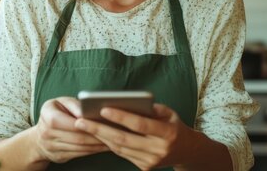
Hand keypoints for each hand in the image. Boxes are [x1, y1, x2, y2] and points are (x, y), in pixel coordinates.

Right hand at [33, 97, 108, 163]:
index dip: (89, 124)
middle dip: (98, 136)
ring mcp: (53, 148)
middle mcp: (48, 134)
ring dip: (98, 145)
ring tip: (114, 140)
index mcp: (49, 117)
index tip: (105, 123)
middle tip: (115, 133)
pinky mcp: (60, 157)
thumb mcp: (61, 102)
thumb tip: (86, 110)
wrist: (38, 138)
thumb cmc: (54, 113)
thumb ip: (74, 104)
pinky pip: (80, 154)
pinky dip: (93, 150)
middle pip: (79, 137)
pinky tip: (104, 146)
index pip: (72, 123)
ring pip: (81, 148)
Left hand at [74, 103, 196, 169]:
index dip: (121, 117)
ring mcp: (150, 161)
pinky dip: (108, 143)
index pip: (140, 124)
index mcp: (167, 133)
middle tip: (81, 121)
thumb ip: (150, 108)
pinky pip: (122, 154)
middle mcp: (159, 150)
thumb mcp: (168, 113)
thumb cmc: (174, 125)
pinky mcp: (144, 167)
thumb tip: (123, 102)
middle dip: (100, 129)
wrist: (186, 151)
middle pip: (124, 139)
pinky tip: (97, 134)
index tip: (103, 109)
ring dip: (100, 137)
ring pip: (120, 148)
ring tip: (84, 126)